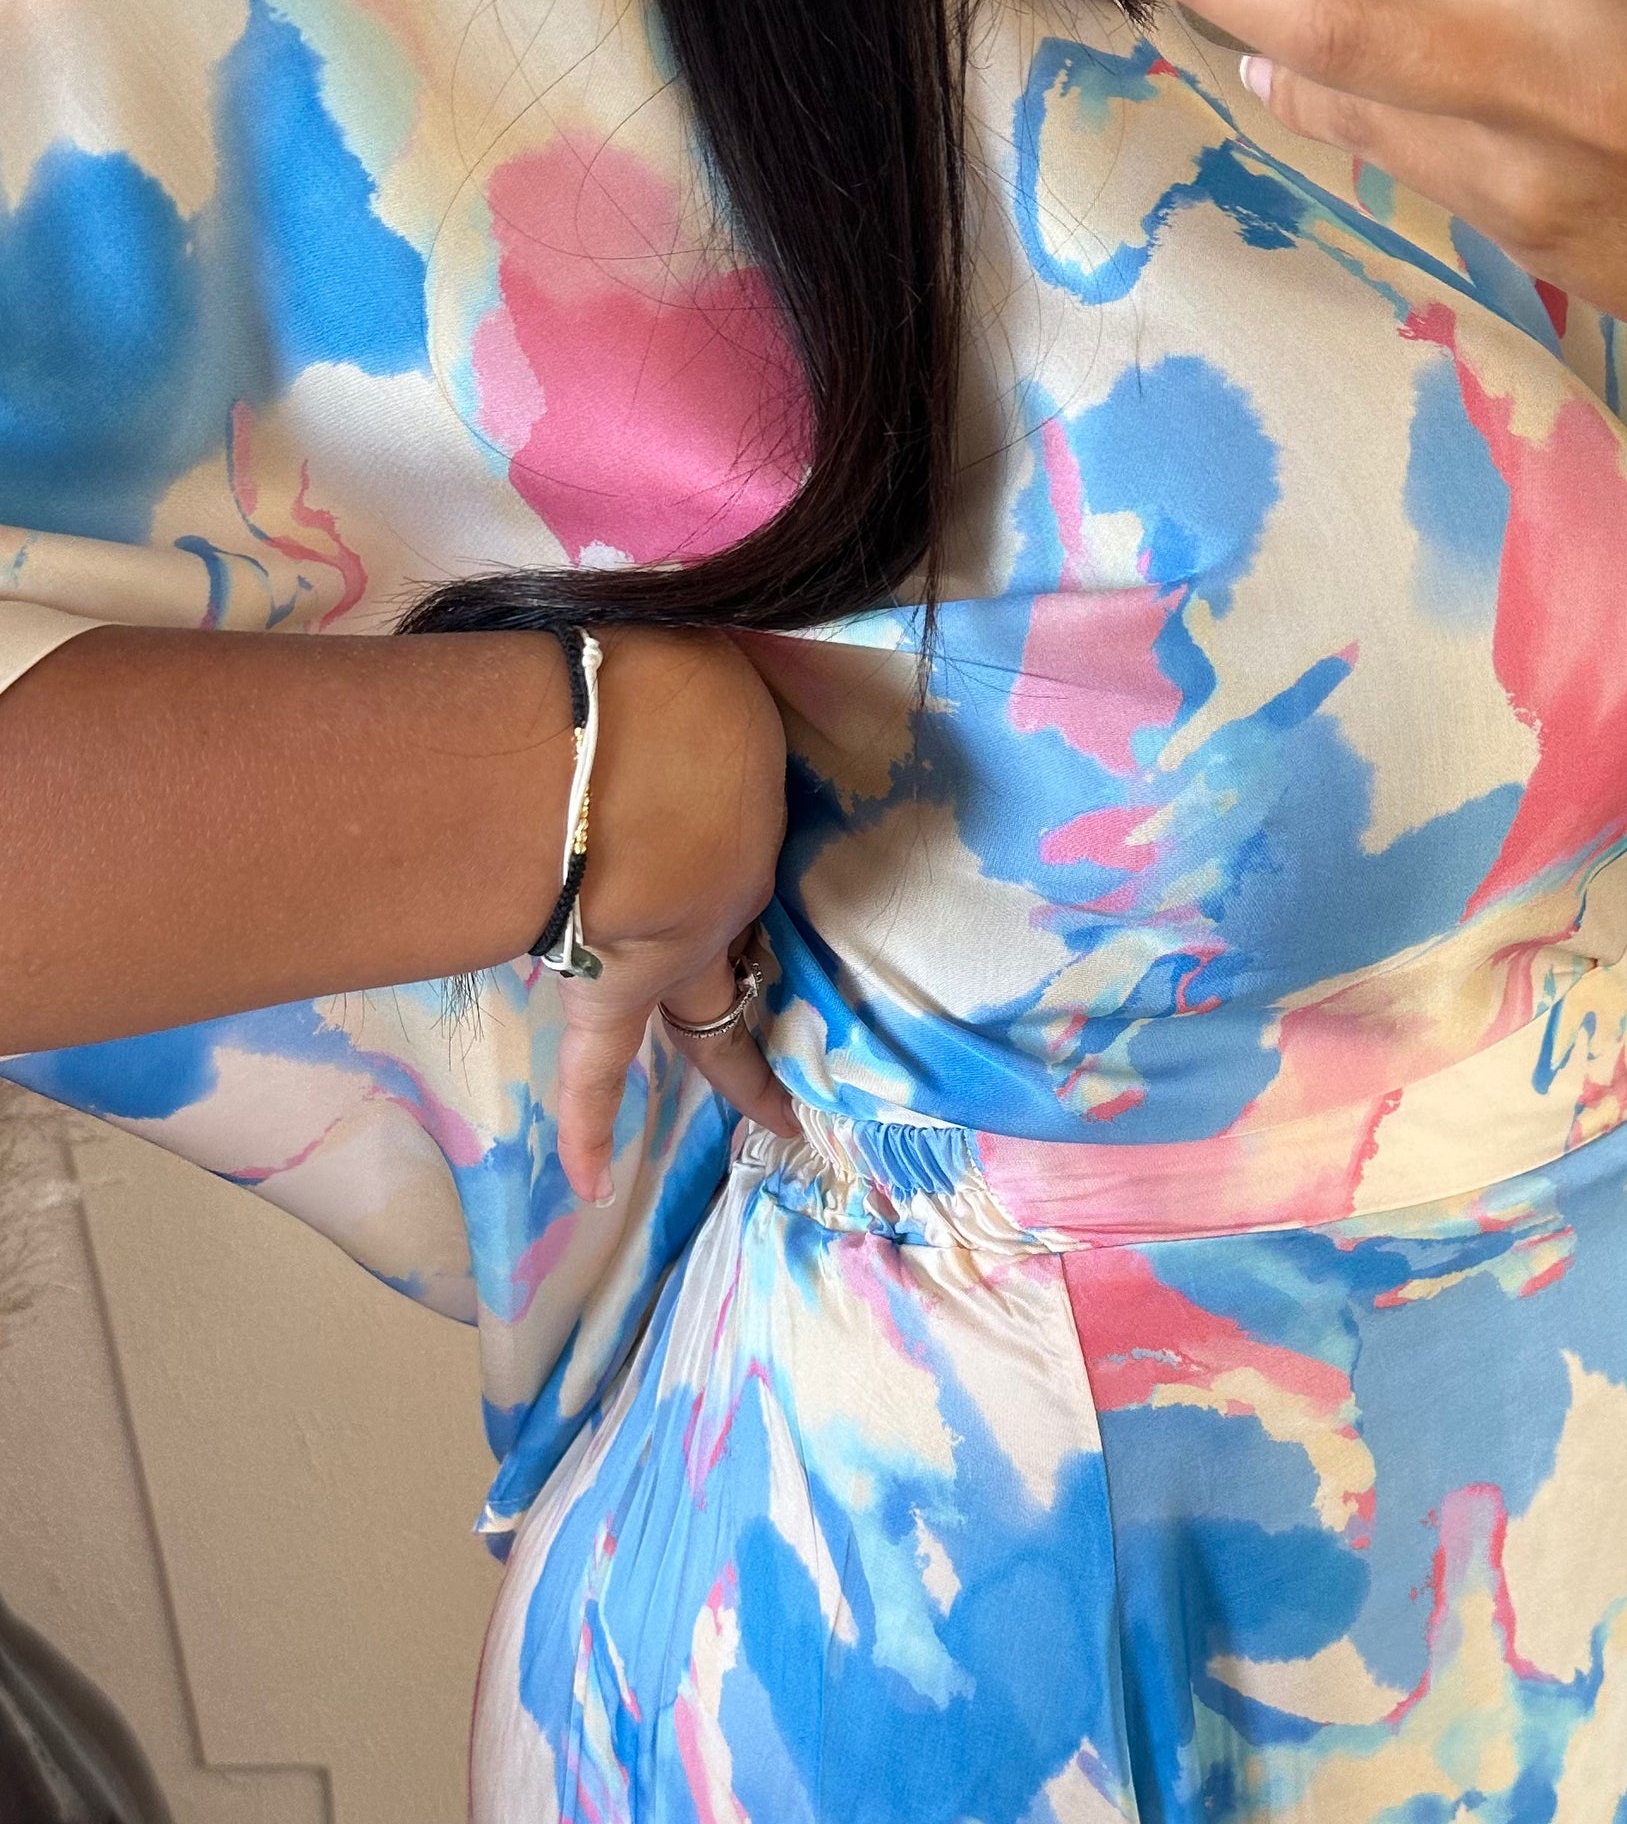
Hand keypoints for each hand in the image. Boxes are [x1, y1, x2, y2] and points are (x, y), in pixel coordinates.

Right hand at [555, 628, 796, 1203]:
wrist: (633, 759)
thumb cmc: (672, 696)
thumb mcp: (707, 672)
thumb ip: (702, 674)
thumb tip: (688, 637)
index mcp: (738, 831)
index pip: (753, 859)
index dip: (767, 874)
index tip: (783, 886)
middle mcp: (719, 903)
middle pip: (760, 959)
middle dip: (794, 990)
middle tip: (839, 1032)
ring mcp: (667, 954)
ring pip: (706, 1024)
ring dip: (740, 1069)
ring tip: (782, 1120)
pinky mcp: (614, 987)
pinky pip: (596, 1070)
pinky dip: (591, 1124)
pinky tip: (593, 1186)